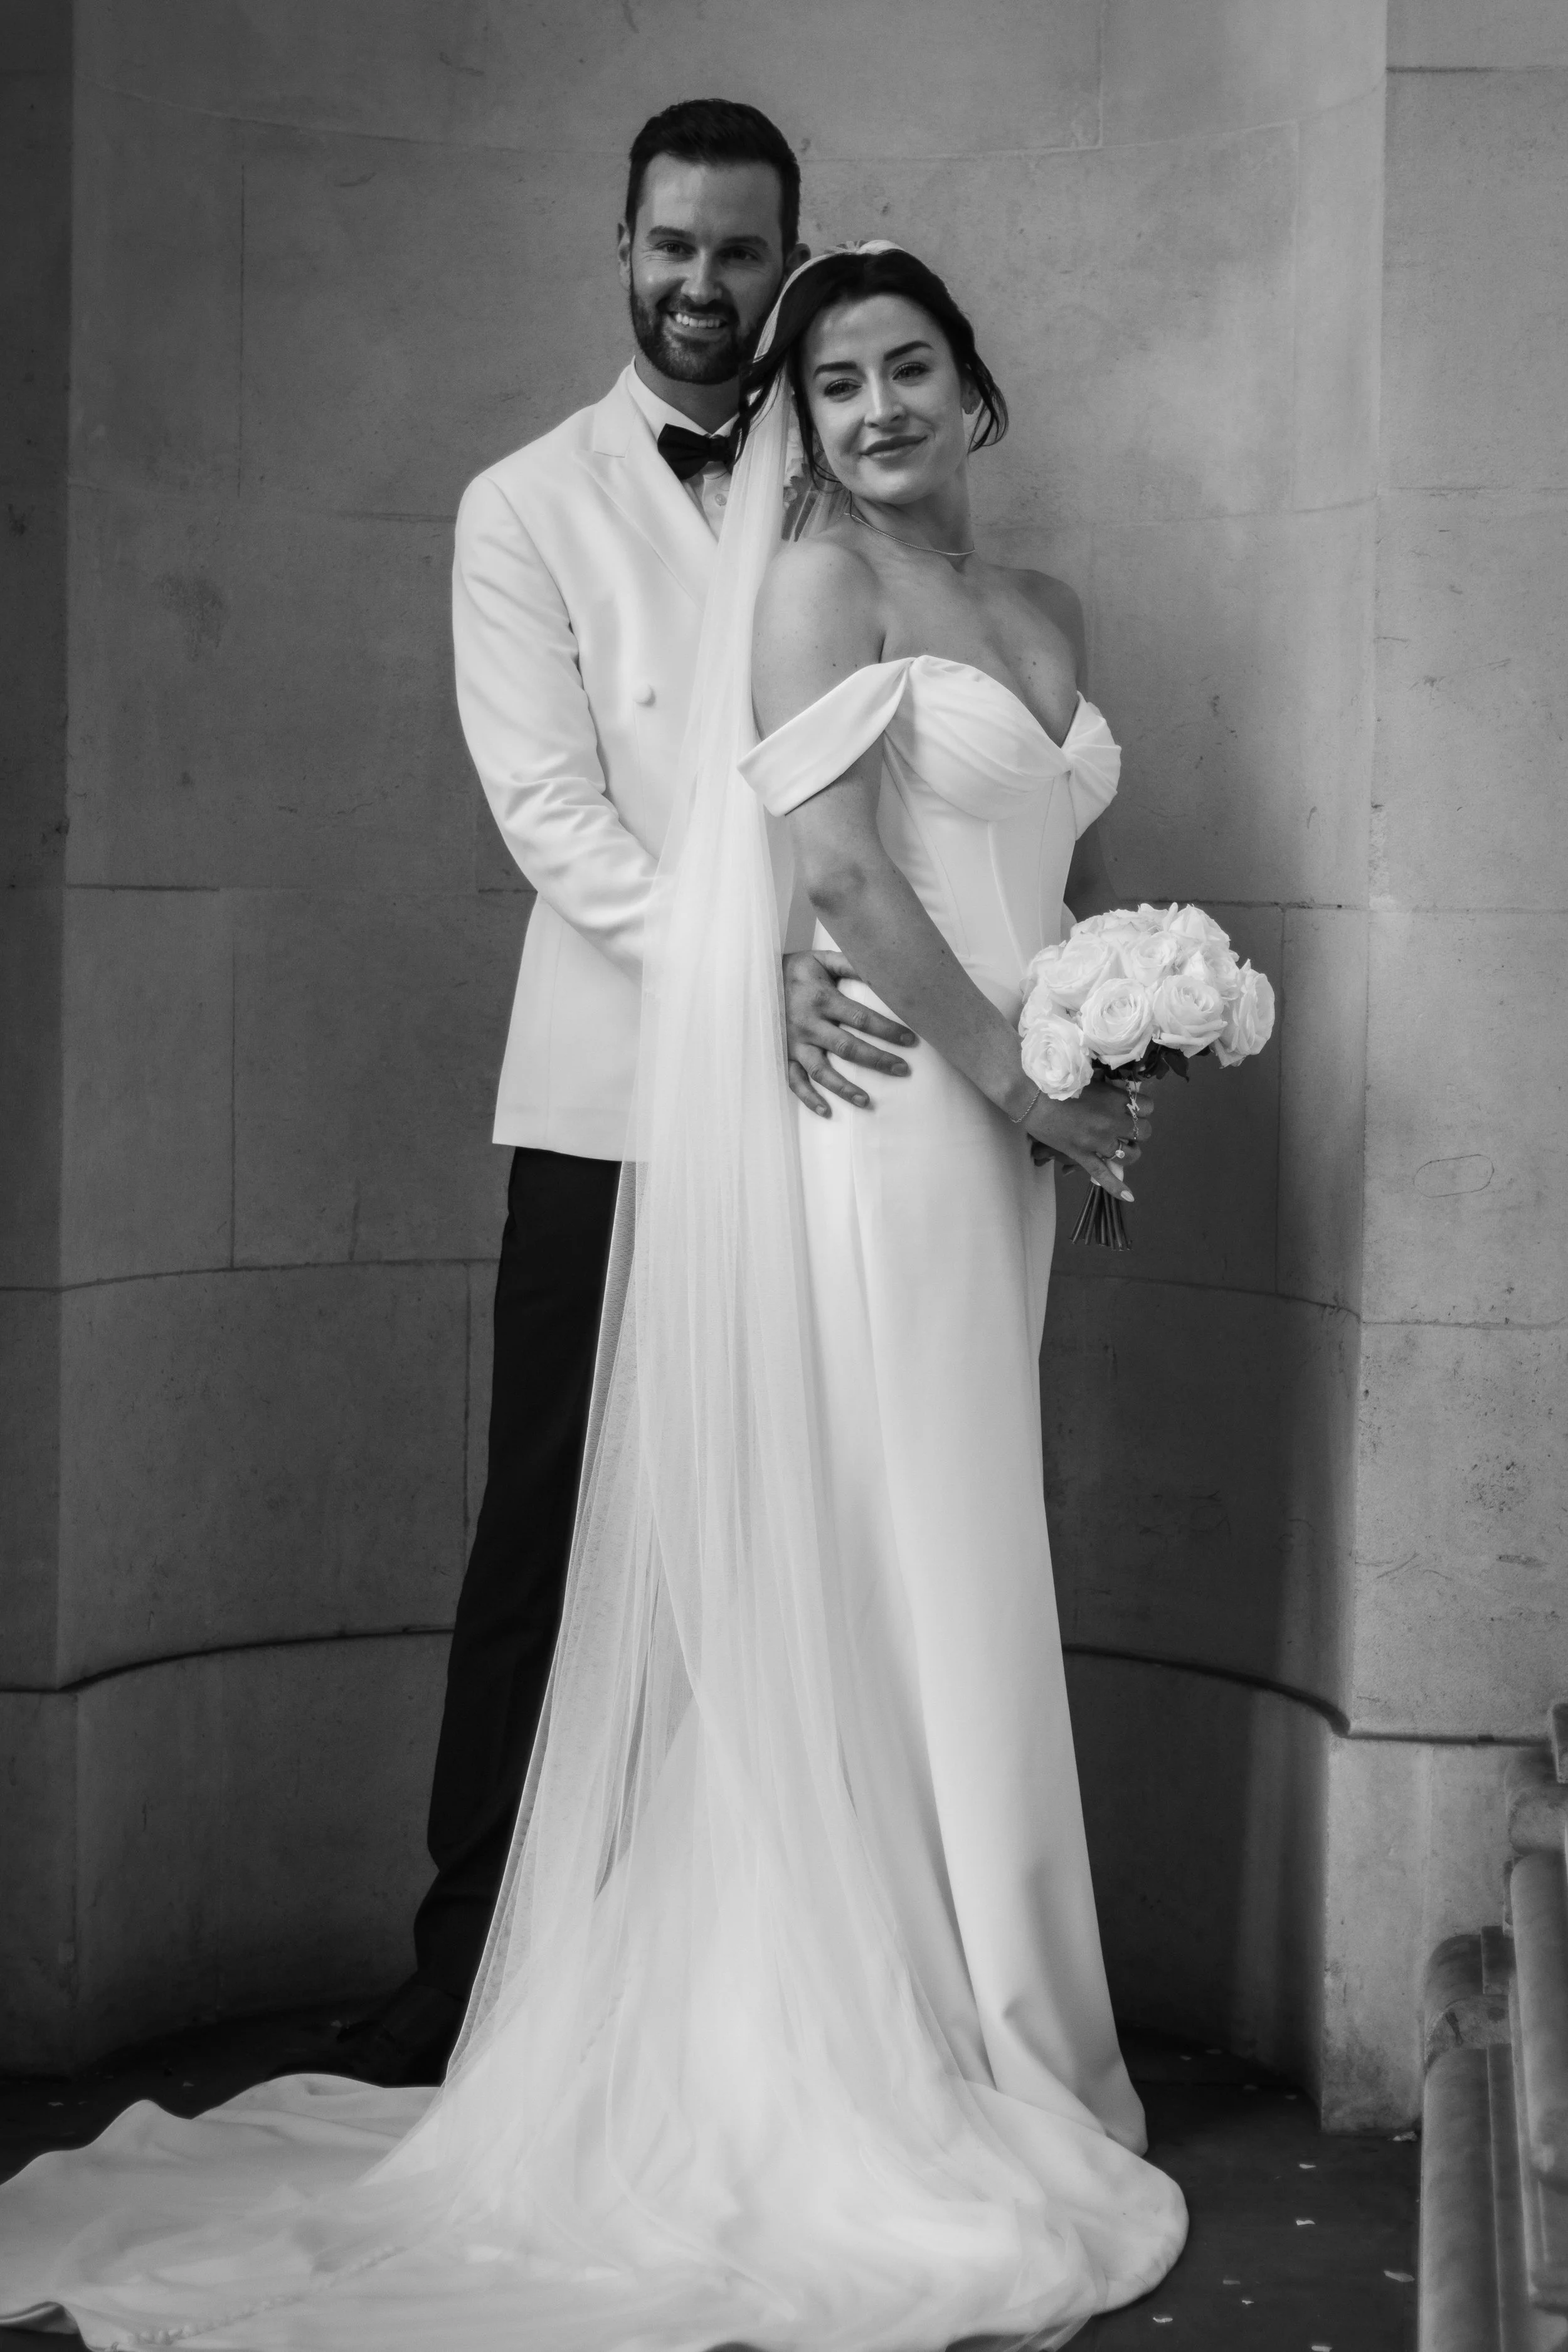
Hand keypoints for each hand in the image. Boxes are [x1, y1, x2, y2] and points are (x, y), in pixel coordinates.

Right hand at [782, 950, 917, 1117]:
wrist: (756, 979)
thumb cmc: (796, 970)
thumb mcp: (822, 960)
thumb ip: (851, 964)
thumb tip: (882, 971)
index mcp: (821, 999)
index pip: (861, 1018)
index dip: (887, 1030)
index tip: (911, 1040)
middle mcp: (808, 1024)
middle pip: (847, 1047)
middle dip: (877, 1060)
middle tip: (903, 1070)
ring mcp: (794, 1043)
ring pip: (821, 1071)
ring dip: (844, 1088)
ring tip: (867, 1102)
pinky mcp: (783, 1055)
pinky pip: (794, 1081)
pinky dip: (808, 1098)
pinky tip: (827, 1112)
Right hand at [1024, 1076, 1152, 1201]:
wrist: (1031, 1096)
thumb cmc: (1058, 1081)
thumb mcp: (1090, 1078)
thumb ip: (1108, 1089)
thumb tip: (1118, 1093)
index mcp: (1116, 1099)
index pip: (1148, 1107)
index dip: (1142, 1108)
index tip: (1133, 1107)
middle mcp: (1112, 1122)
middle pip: (1143, 1132)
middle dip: (1138, 1129)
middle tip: (1125, 1126)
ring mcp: (1098, 1141)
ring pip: (1130, 1155)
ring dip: (1130, 1151)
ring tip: (1122, 1147)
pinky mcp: (1082, 1155)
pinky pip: (1103, 1174)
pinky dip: (1117, 1187)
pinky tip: (1129, 1196)